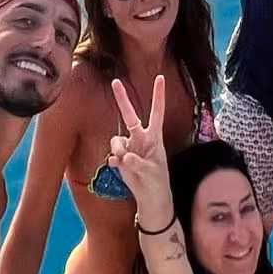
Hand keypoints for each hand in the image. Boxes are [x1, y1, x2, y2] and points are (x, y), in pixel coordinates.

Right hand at [109, 75, 173, 216]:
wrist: (150, 196)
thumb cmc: (157, 181)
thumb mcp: (151, 171)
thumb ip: (138, 163)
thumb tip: (125, 156)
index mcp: (154, 137)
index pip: (157, 112)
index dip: (158, 95)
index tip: (160, 77)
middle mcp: (140, 137)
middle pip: (129, 115)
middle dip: (122, 99)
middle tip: (115, 81)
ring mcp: (129, 146)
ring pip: (116, 140)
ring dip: (119, 151)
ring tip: (128, 164)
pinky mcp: (120, 157)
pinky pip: (112, 154)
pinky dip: (115, 161)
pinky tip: (121, 168)